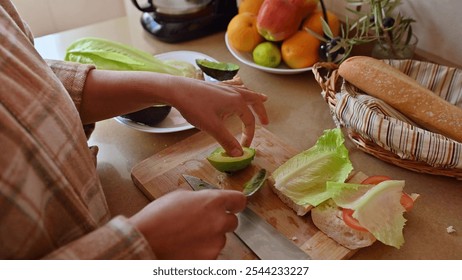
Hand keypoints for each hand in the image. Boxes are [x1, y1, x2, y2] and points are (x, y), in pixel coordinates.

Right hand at [128, 189, 245, 258]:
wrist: (145, 240)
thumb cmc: (158, 217)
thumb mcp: (180, 196)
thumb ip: (200, 199)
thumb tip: (206, 203)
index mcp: (214, 202)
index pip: (239, 200)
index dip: (234, 203)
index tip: (232, 206)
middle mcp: (219, 222)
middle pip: (232, 222)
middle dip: (221, 222)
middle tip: (202, 224)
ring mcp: (216, 243)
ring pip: (220, 239)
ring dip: (209, 238)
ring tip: (188, 237)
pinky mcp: (210, 259)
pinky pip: (211, 253)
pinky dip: (202, 252)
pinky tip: (186, 247)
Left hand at [171, 77, 268, 156]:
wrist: (176, 90)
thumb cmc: (194, 107)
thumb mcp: (212, 127)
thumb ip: (227, 140)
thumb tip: (239, 154)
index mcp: (237, 102)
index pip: (249, 121)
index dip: (249, 135)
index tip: (244, 147)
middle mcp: (234, 92)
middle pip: (254, 101)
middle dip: (261, 111)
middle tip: (266, 121)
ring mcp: (225, 87)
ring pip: (245, 91)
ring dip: (253, 97)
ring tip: (261, 98)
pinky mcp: (215, 85)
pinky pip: (233, 85)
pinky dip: (240, 86)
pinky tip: (239, 83)